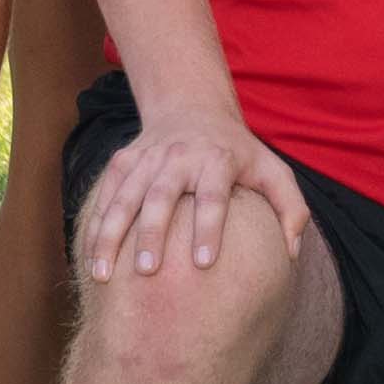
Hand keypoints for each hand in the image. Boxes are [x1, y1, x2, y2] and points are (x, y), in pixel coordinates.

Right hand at [75, 103, 305, 280]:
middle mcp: (180, 156)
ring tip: (104, 275)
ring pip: (125, 196)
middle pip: (162, 195)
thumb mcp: (272, 170)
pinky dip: (96, 225)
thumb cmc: (238, 153)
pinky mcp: (123, 160)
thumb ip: (291, 209)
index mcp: (218, 159)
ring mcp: (147, 157)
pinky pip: (106, 194)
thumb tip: (293, 254)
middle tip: (148, 272)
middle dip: (152, 233)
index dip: (209, 227)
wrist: (192, 108)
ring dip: (112, 235)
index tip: (204, 263)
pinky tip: (90, 258)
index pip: (213, 195)